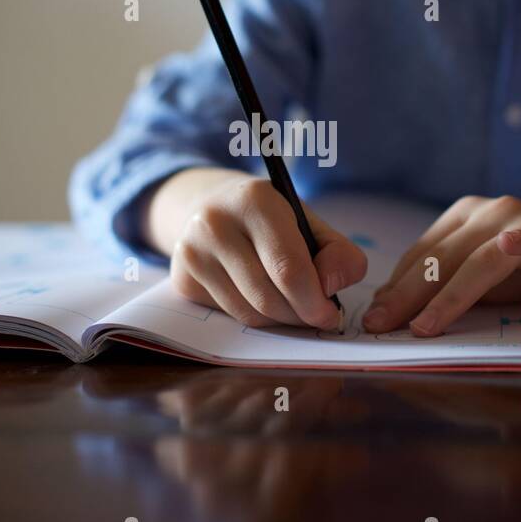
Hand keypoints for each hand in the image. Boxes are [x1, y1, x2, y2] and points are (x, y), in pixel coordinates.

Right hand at [165, 174, 367, 329]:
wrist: (211, 206)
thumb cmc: (271, 219)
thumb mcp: (309, 222)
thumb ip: (338, 253)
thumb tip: (332, 288)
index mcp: (255, 201)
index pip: (289, 269)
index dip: (315, 301)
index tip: (331, 314)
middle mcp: (215, 224)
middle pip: (268, 297)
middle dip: (300, 315)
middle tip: (317, 316)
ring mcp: (192, 253)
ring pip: (249, 313)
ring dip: (280, 320)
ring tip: (293, 306)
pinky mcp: (182, 279)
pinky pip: (229, 316)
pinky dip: (255, 317)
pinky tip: (262, 299)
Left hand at [362, 194, 520, 336]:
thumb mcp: (483, 284)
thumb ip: (445, 290)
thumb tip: (391, 310)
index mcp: (463, 218)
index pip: (421, 256)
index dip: (395, 288)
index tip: (372, 319)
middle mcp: (488, 212)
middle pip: (441, 258)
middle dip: (406, 296)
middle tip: (380, 326)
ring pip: (477, 258)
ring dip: (448, 294)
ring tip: (423, 324)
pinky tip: (509, 246)